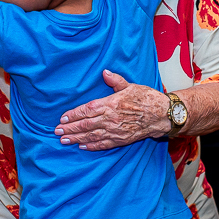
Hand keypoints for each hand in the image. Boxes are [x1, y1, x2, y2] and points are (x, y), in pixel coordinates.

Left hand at [55, 70, 170, 149]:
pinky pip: (103, 144)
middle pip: (85, 124)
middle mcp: (110, 118)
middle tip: (56, 131)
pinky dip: (91, 146)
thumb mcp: (130, 85)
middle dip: (70, 128)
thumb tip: (104, 72)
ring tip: (64, 140)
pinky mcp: (121, 139)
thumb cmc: (146, 98)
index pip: (86, 110)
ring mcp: (115, 130)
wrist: (162, 114)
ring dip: (76, 138)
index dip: (73, 114)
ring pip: (91, 136)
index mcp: (110, 103)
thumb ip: (115, 80)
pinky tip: (81, 146)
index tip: (62, 117)